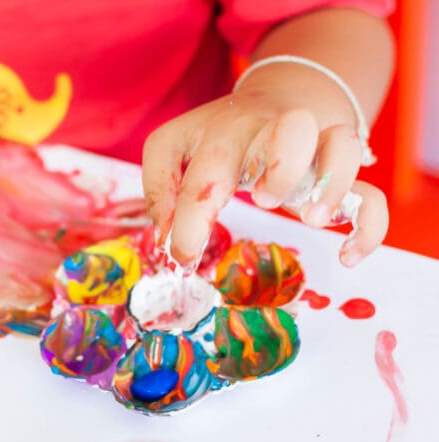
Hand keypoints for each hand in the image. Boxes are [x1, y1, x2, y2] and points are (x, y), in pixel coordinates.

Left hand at [142, 88, 387, 272]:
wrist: (279, 94)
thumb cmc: (217, 135)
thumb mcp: (173, 147)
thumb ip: (161, 187)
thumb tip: (167, 237)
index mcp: (226, 128)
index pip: (208, 172)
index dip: (191, 221)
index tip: (182, 256)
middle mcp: (276, 130)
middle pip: (294, 129)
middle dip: (282, 167)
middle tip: (264, 200)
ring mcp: (316, 146)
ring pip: (343, 145)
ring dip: (333, 183)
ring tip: (312, 219)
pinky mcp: (343, 171)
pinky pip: (371, 194)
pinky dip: (368, 224)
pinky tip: (347, 254)